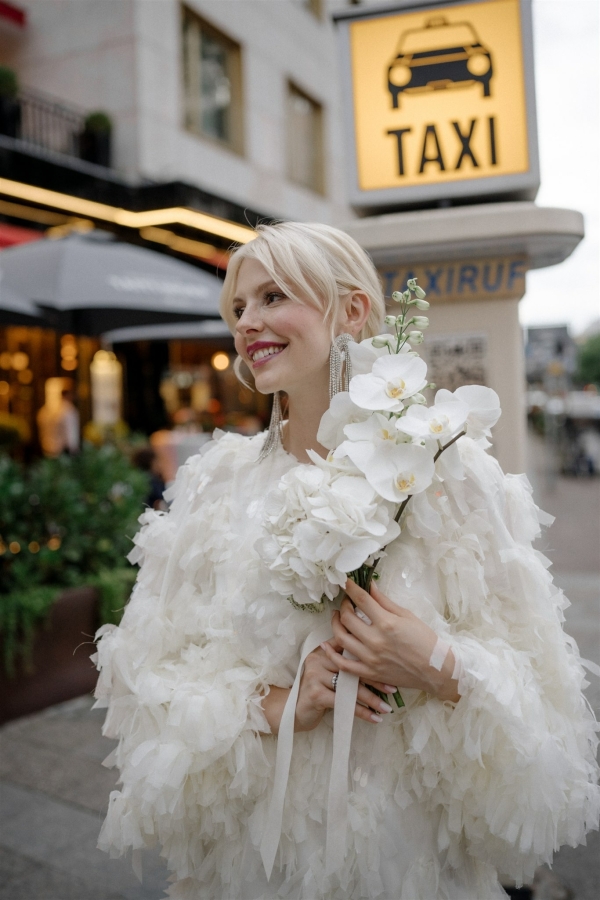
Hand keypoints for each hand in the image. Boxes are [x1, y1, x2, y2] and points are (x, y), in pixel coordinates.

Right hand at [261, 641, 393, 734]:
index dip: (370, 655)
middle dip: (375, 679)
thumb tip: (377, 661)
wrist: (292, 710)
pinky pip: (344, 702)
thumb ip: (344, 663)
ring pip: (350, 687)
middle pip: (353, 667)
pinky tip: (374, 718)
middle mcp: (319, 658)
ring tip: (387, 707)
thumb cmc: (317, 690)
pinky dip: (362, 712)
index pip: (349, 646)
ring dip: (372, 699)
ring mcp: (315, 675)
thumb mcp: (328, 672)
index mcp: (324, 649)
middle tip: (393, 688)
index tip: (389, 665)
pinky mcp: (316, 693)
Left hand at [321, 580, 459, 703]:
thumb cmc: (425, 640)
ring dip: (335, 624)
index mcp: (386, 623)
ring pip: (341, 638)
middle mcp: (375, 640)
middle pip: (347, 618)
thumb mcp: (407, 616)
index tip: (346, 582)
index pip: (361, 600)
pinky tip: (327, 645)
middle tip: (347, 601)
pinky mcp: (369, 672)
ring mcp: (370, 658)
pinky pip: (344, 664)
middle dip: (343, 605)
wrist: (435, 670)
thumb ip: (385, 602)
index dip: (351, 588)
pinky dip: (332, 654)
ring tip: (338, 617)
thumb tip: (370, 587)